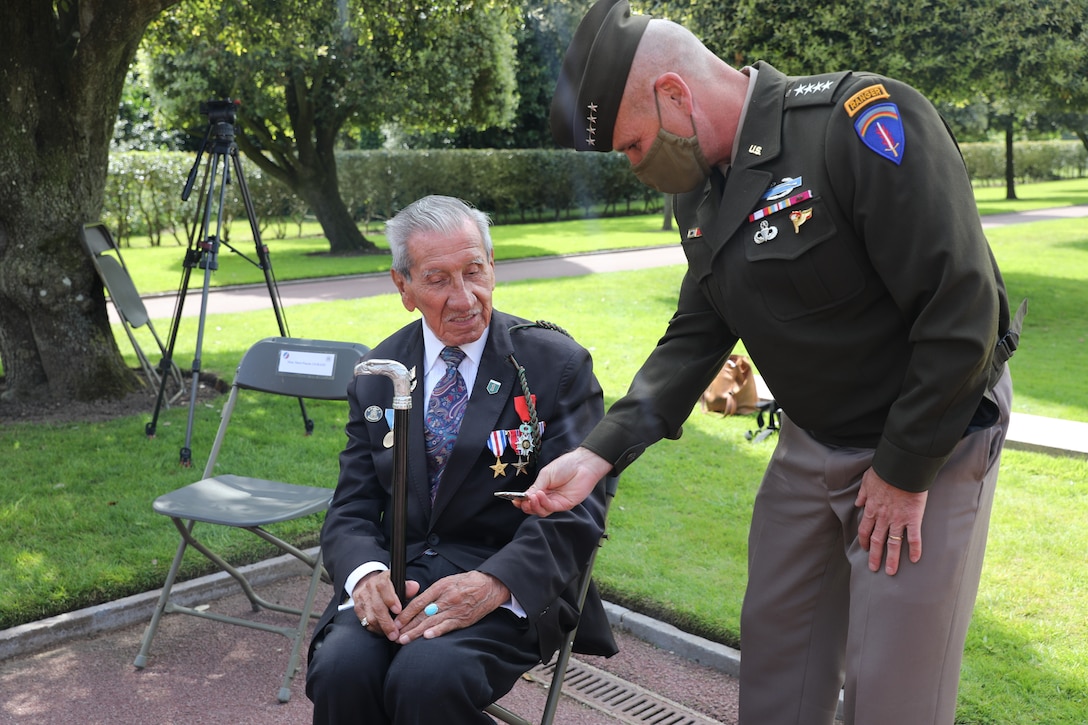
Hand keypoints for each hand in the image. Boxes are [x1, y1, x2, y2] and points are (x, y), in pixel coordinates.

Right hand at [351, 571, 420, 640]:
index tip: (398, 610)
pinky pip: (365, 622)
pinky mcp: (357, 608)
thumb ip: (407, 587)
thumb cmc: (389, 587)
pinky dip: (375, 629)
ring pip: (370, 617)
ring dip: (381, 628)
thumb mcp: (398, 583)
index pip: (384, 587)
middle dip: (387, 622)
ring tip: (391, 634)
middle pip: (377, 606)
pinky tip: (383, 631)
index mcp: (381, 579)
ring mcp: (362, 598)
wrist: (370, 585)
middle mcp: (370, 587)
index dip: (391, 599)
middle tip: (395, 633)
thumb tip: (414, 587)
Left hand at [393, 571, 508, 643]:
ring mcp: (455, 609)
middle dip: (407, 626)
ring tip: (405, 640)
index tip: (396, 622)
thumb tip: (416, 605)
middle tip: (395, 635)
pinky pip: (448, 626)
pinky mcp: (463, 619)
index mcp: (441, 587)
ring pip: (432, 622)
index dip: (406, 613)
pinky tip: (427, 636)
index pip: (418, 602)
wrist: (490, 586)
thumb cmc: (467, 583)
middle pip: (423, 614)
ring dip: (416, 632)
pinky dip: (437, 631)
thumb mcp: (448, 581)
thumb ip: (433, 593)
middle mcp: (446, 598)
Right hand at [513, 447, 610, 516]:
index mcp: (542, 488)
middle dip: (526, 505)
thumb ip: (536, 486)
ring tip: (531, 497)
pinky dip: (543, 503)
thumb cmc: (565, 466)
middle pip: (534, 507)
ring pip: (541, 511)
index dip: (521, 501)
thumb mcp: (546, 475)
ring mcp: (556, 501)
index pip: (529, 498)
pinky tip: (540, 494)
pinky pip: (551, 508)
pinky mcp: (565, 505)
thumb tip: (524, 496)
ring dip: (534, 505)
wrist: (582, 464)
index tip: (513, 500)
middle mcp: (548, 497)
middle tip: (521, 501)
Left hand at [855, 467, 927, 575]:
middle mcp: (883, 518)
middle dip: (875, 556)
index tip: (864, 549)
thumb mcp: (867, 480)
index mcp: (871, 509)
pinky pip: (913, 537)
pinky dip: (914, 549)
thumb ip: (862, 493)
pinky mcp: (913, 518)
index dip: (864, 541)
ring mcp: (898, 519)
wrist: (902, 468)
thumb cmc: (885, 471)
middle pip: (877, 541)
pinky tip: (914, 559)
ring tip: (890, 572)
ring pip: (893, 543)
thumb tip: (857, 503)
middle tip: (874, 569)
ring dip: (891, 559)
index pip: (864, 530)